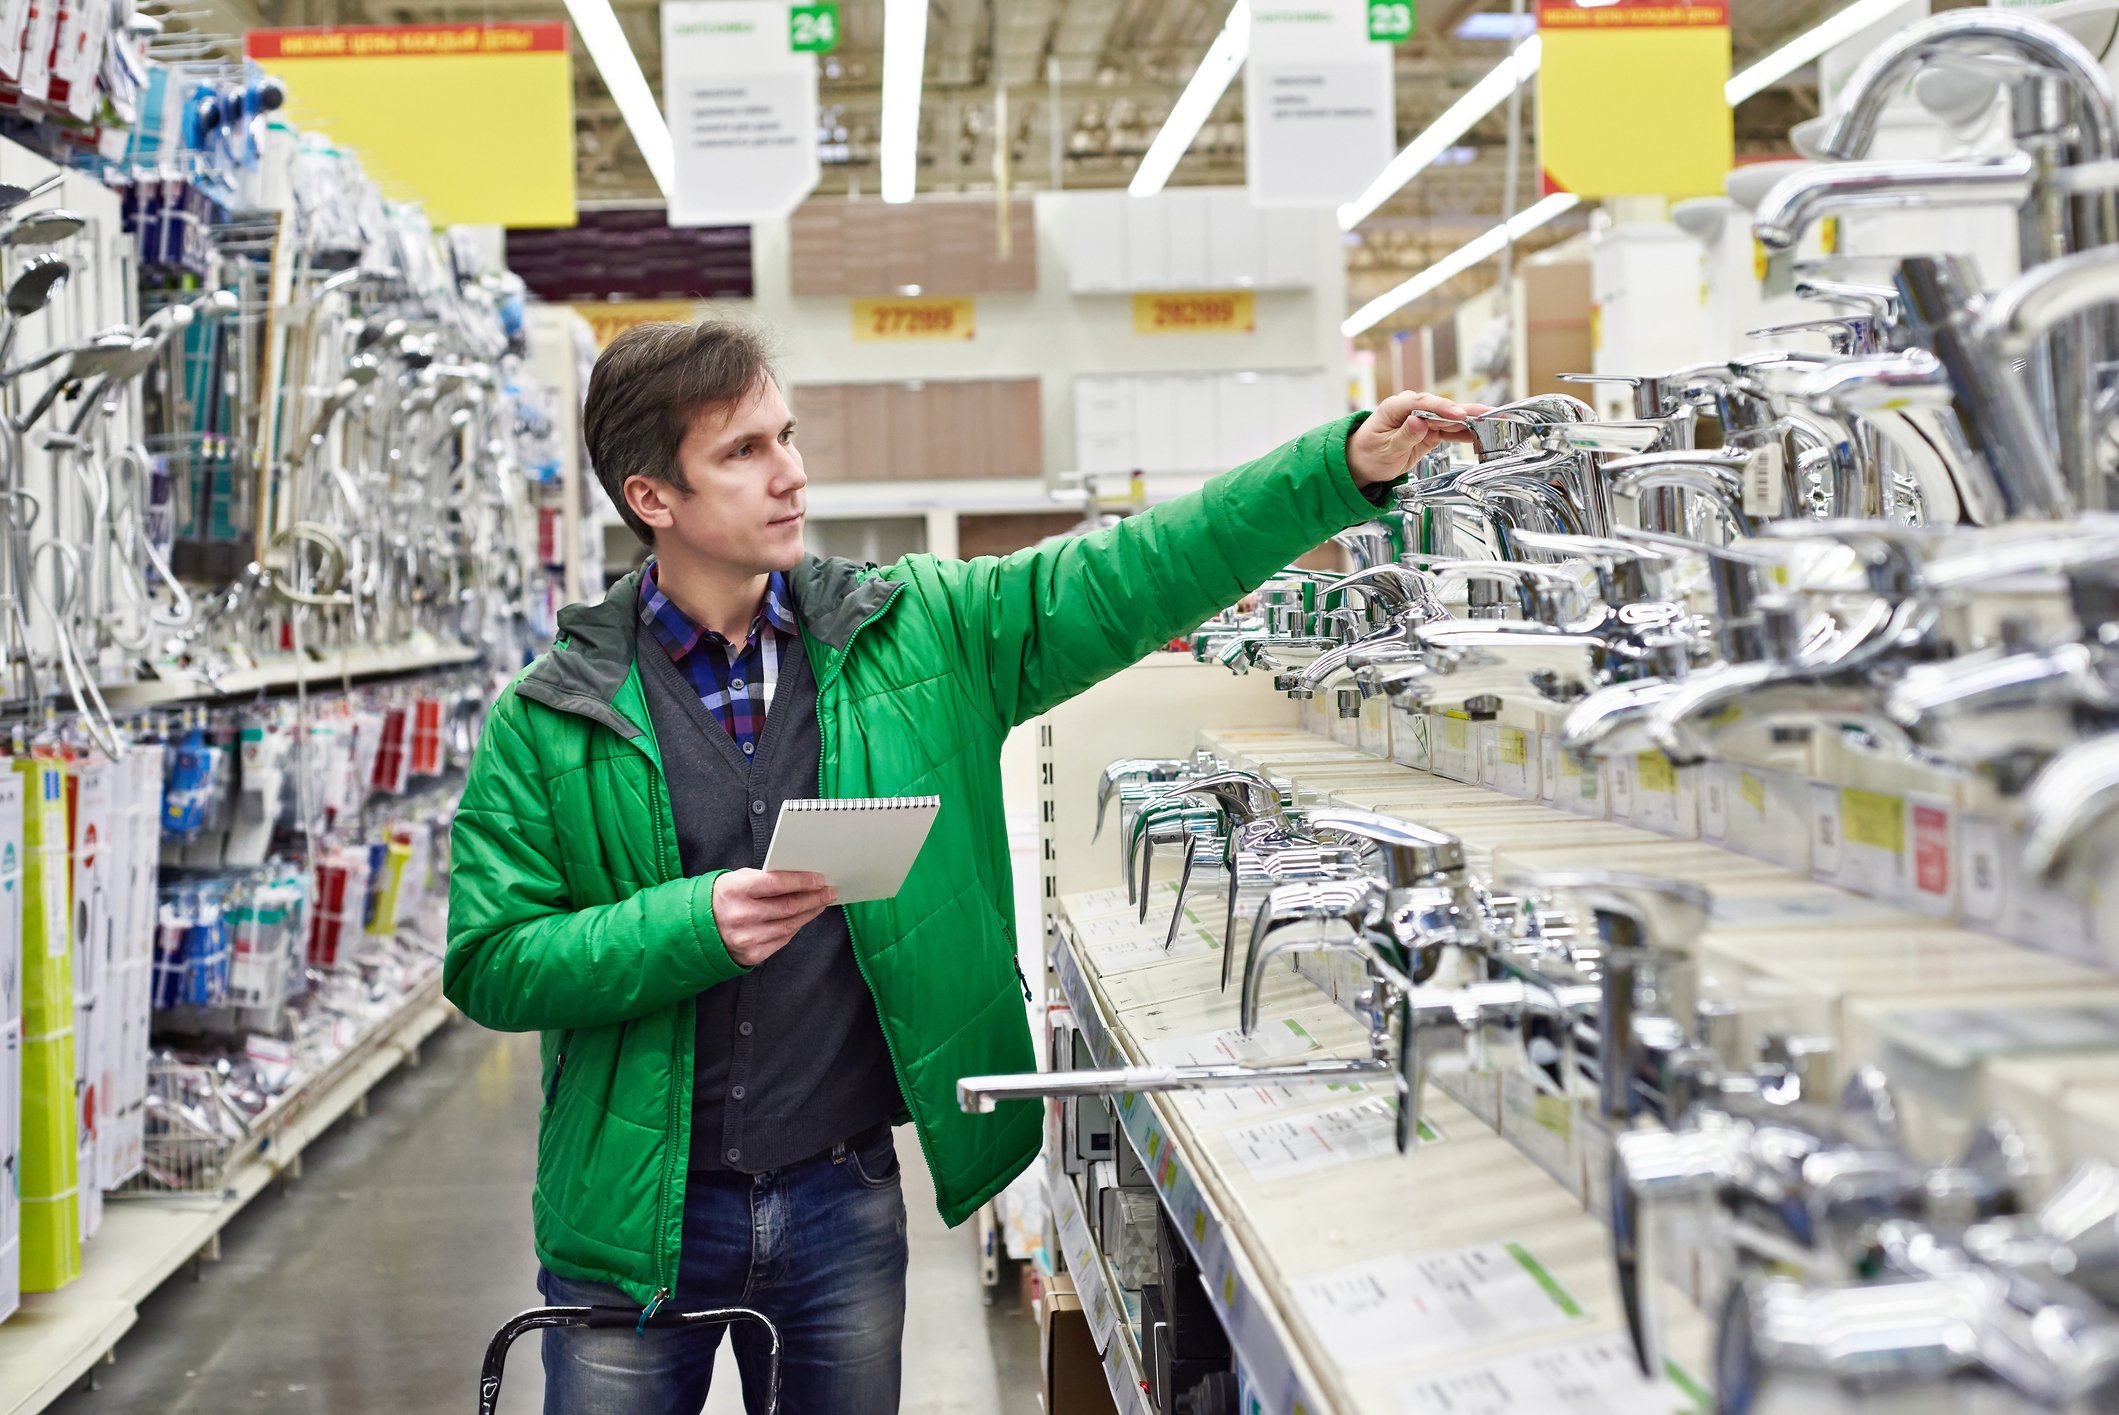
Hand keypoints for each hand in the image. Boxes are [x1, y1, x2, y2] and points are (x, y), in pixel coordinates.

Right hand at [712, 869, 837, 967]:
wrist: (699, 927)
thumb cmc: (724, 898)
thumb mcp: (738, 879)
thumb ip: (766, 878)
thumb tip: (801, 879)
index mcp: (736, 891)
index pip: (777, 884)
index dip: (802, 881)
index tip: (820, 879)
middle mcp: (741, 916)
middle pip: (788, 907)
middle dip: (814, 898)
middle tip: (829, 892)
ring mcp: (747, 938)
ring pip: (789, 925)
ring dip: (810, 913)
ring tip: (820, 903)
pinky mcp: (752, 954)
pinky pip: (782, 940)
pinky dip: (795, 927)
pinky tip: (803, 918)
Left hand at [1346, 391, 1495, 486]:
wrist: (1363, 461)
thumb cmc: (1369, 452)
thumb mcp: (1384, 448)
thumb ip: (1403, 435)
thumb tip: (1418, 421)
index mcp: (1396, 407)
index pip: (1423, 403)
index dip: (1443, 408)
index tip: (1458, 414)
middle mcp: (1412, 408)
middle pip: (1443, 407)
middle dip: (1466, 411)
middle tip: (1489, 413)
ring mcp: (1423, 418)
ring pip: (1450, 418)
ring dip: (1472, 421)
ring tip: (1495, 421)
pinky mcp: (1430, 430)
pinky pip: (1450, 430)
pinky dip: (1465, 432)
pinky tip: (1482, 433)